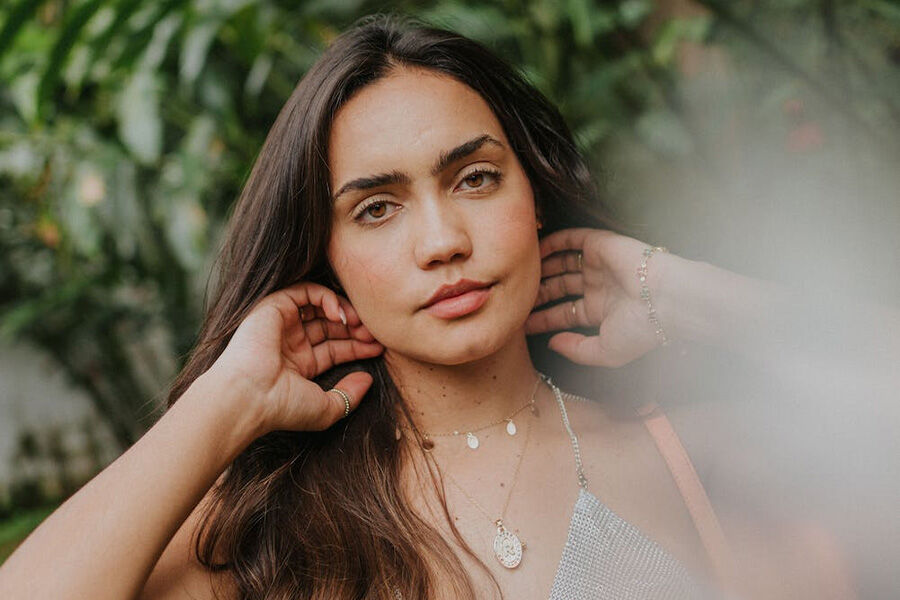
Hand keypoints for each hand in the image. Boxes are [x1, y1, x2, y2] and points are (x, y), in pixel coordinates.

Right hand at [206, 281, 383, 434]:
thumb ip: (349, 395)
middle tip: (374, 332)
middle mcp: (290, 343)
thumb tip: (367, 380)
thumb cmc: (283, 408)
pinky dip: (326, 297)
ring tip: (359, 323)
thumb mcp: (327, 409)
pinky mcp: (273, 307)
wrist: (250, 397)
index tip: (380, 348)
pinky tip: (339, 315)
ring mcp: (282, 325)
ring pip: (319, 306)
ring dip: (343, 311)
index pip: (336, 348)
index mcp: (300, 365)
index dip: (359, 346)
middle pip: (330, 327)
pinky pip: (304, 291)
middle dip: (355, 328)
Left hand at [526, 228, 669, 367]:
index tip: (519, 324)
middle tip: (513, 298)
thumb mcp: (606, 352)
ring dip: (540, 269)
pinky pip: (570, 239)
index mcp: (600, 311)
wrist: (665, 298)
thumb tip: (551, 343)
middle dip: (536, 294)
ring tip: (518, 275)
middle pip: (558, 288)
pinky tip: (532, 250)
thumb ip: (577, 350)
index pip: (563, 314)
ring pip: (560, 264)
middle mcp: (598, 287)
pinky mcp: (600, 244)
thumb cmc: (642, 329)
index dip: (541, 319)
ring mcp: (598, 265)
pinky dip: (551, 242)